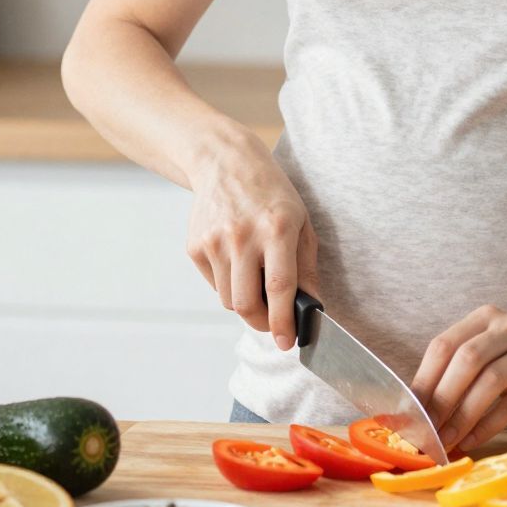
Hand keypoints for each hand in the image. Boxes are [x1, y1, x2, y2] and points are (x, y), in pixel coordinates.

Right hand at [187, 132, 318, 350]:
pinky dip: (229, 285)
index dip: (284, 321)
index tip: (287, 343)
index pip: (279, 287)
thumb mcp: (302, 223)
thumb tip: (310, 308)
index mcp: (277, 229)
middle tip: (274, 323)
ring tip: (256, 281)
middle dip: (263, 324)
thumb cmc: (271, 194)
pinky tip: (237, 261)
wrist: (225, 163)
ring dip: (246, 304)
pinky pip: (214, 286)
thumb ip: (307, 267)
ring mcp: (214, 242)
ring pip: (229, 301)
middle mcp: (243, 236)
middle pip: (247, 305)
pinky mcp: (195, 247)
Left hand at [411, 306, 506, 452]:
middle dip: (439, 400)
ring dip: (462, 416)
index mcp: (485, 318)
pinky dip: (488, 425)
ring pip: (489, 381)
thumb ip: (461, 369)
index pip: (444, 345)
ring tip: (446, 441)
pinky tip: (472, 440)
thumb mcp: (494, 349)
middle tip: (424, 432)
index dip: (422, 380)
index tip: (407, 413)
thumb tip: (419, 408)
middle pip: (464, 361)